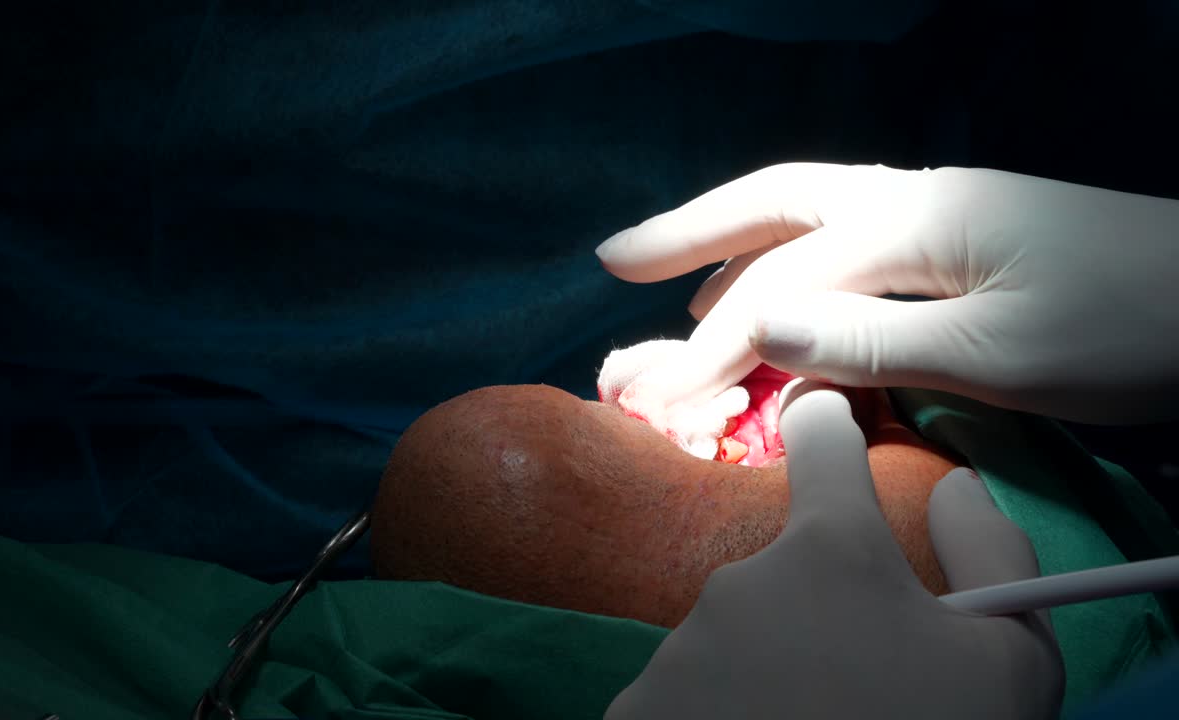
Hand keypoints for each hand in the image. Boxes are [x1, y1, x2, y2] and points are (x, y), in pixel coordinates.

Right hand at [595, 164, 1178, 423]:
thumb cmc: (1128, 329)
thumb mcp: (1001, 351)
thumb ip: (874, 342)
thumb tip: (757, 332)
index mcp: (916, 220)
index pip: (787, 286)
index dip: (717, 346)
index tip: (659, 401)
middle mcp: (914, 201)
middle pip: (778, 206)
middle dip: (691, 233)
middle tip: (612, 259)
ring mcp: (940, 216)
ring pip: (809, 220)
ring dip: (733, 249)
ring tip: (672, 284)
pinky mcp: (961, 244)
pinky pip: (848, 248)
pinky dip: (790, 269)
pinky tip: (775, 302)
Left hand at [604, 380, 1063, 719]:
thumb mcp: (1009, 662)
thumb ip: (991, 551)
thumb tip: (954, 485)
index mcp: (828, 549)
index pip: (819, 439)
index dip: (831, 431)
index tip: (829, 432)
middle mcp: (738, 580)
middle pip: (783, 570)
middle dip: (816, 610)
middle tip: (861, 684)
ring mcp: (679, 648)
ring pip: (733, 637)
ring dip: (767, 668)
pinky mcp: (636, 711)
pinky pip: (685, 693)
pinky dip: (717, 713)